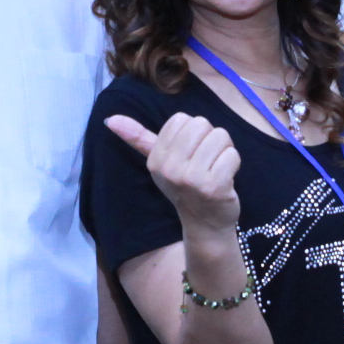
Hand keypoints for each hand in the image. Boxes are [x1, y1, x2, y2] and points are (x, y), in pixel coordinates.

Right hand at [104, 111, 240, 231]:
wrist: (204, 224)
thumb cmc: (185, 187)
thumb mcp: (159, 163)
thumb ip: (137, 138)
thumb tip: (109, 119)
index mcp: (156, 159)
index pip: (182, 119)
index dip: (192, 133)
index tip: (191, 154)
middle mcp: (170, 169)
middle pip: (201, 124)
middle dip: (210, 139)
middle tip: (207, 161)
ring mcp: (191, 179)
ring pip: (220, 136)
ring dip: (224, 151)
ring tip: (216, 169)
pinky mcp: (214, 187)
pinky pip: (232, 154)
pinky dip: (234, 163)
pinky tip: (226, 180)